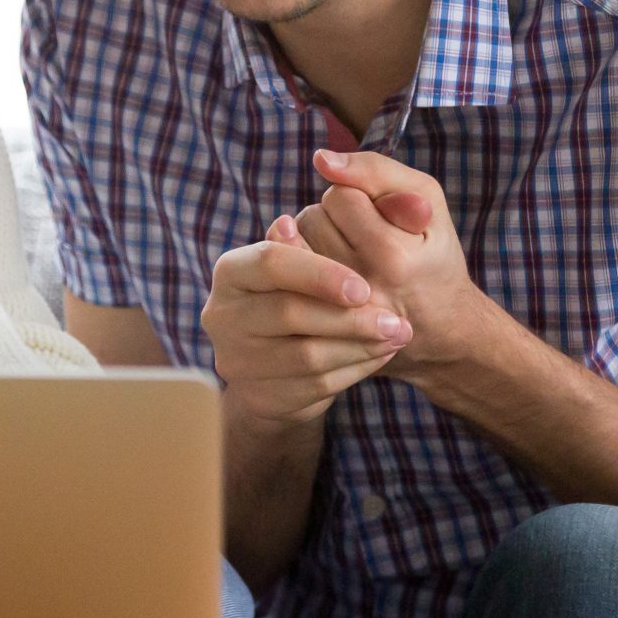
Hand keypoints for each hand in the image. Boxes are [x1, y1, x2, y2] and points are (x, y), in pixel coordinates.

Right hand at [200, 220, 412, 428]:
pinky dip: (355, 370)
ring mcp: (235, 360)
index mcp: (231, 272)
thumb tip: (294, 221)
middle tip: (395, 320)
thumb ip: (306, 243)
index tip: (363, 287)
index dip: (320, 273)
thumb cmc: (293, 297)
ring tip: (396, 336)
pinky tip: (380, 356)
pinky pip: (315, 385)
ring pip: (307, 356)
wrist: (272, 365)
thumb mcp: (298, 267)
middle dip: (350, 318)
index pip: (271, 262)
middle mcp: (221, 315)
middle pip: (290, 313)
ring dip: (360, 346)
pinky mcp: (259, 396)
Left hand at [295, 149, 511, 377]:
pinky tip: (327, 272)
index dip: (358, 196)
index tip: (381, 214)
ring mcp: (337, 313)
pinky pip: (288, 275)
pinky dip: (302, 264)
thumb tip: (321, 159)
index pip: (341, 197)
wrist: (440, 326)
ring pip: (294, 243)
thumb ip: (377, 171)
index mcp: (393, 256)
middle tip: (364, 236)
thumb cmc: (432, 252)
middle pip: (312, 219)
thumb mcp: (426, 198)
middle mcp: (361, 288)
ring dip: (315, 239)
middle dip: (333, 218)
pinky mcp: (320, 325)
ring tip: (349, 254)